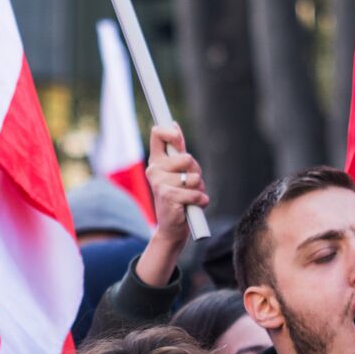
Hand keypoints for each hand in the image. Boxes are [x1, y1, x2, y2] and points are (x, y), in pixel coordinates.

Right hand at [145, 123, 208, 243]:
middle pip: (186, 157)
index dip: (171, 132)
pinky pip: (195, 193)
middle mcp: (154, 170)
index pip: (158, 134)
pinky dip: (200, 201)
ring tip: (190, 197)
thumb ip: (178, 152)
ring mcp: (159, 183)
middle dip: (195, 171)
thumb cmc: (180, 198)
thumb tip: (174, 125)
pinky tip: (192, 207)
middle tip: (189, 184)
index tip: (179, 139)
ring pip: (194, 177)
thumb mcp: (180, 172)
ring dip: (199, 189)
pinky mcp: (167, 196)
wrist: (172, 228)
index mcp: (156, 161)